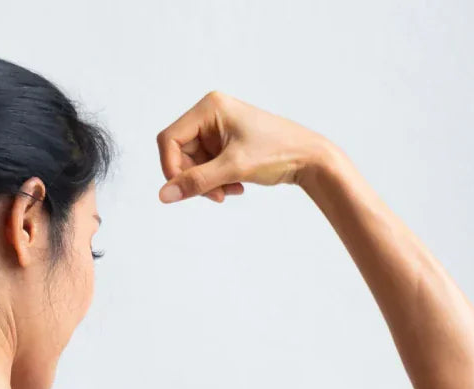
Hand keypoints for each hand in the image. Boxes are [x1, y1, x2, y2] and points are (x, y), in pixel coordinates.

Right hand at [156, 91, 329, 202]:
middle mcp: (210, 114)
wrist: (310, 158)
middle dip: (195, 178)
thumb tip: (163, 195)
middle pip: (180, 154)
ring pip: (193, 164)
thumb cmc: (278, 152)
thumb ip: (196, 182)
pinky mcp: (225, 143)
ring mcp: (217, 129)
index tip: (183, 191)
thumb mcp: (233, 168)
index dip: (171, 168)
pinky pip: (206, 166)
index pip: (169, 139)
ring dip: (207, 183)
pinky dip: (216, 180)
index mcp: (209, 107)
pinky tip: (235, 185)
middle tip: (216, 195)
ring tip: (231, 189)